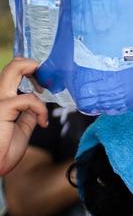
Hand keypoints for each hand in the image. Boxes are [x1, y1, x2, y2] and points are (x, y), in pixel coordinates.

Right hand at [0, 58, 46, 176]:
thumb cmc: (4, 151)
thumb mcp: (21, 129)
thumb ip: (27, 115)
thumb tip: (37, 107)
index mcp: (1, 101)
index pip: (11, 75)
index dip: (27, 70)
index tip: (42, 81)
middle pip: (11, 67)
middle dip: (31, 64)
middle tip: (45, 74)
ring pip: (13, 70)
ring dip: (33, 72)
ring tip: (44, 87)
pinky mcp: (1, 109)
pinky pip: (27, 99)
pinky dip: (40, 108)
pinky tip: (42, 122)